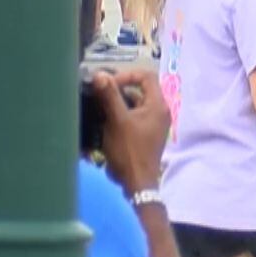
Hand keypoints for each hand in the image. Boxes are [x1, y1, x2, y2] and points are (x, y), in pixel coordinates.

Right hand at [94, 66, 166, 193]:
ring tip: (97, 109)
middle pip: (138, 90)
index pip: (146, 76)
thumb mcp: (117, 120)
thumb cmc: (129, 149)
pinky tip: (101, 122)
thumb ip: (110, 96)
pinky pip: (131, 117)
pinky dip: (117, 116)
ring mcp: (152, 123)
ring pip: (132, 105)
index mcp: (158, 105)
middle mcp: (159, 111)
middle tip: (98, 95)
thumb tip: (100, 75)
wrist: (136, 181)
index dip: (126, 76)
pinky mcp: (144, 134)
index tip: (108, 84)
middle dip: (117, 90)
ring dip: (115, 104)